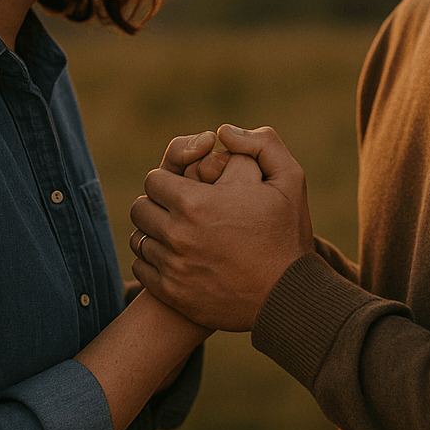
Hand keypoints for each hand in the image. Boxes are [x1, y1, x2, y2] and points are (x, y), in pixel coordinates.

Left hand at [129, 124, 314, 330]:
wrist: (289, 297)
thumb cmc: (289, 234)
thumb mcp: (289, 179)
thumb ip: (261, 144)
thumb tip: (223, 132)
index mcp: (196, 203)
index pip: (153, 180)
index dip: (170, 180)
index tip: (187, 188)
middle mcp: (177, 235)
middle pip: (140, 209)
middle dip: (158, 204)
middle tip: (181, 209)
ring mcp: (172, 267)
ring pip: (139, 239)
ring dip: (155, 233)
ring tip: (180, 233)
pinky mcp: (171, 293)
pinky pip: (141, 268)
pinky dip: (153, 261)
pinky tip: (177, 257)